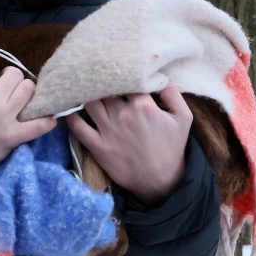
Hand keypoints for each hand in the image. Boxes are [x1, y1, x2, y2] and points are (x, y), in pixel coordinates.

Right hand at [0, 56, 56, 197]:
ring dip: (27, 92)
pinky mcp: (12, 137)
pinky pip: (39, 126)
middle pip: (14, 73)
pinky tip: (48, 119)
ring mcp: (3, 118)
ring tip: (21, 99)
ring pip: (29, 89)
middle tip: (7, 87)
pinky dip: (47, 122)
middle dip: (10, 77)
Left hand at [67, 84, 192, 205]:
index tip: (120, 74)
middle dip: (103, 83)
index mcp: (143, 105)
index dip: (122, 75)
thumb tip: (163, 78)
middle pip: (105, 89)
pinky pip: (77, 126)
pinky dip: (71, 116)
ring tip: (86, 92)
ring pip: (90, 102)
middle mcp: (123, 114)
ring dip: (87, 95)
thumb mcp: (183, 119)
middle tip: (100, 79)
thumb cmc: (171, 149)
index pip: (126, 79)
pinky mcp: (97, 146)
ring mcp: (108, 130)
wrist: (160, 181)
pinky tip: (72, 110)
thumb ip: (174, 94)